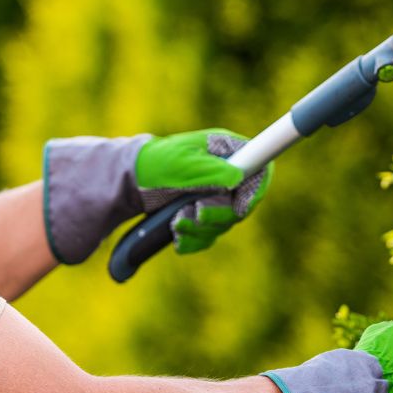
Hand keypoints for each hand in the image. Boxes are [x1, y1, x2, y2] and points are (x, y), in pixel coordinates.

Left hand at [135, 128, 273, 253]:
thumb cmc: (156, 164)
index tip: (239, 207)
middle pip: (243, 205)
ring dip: (200, 228)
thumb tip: (239, 179)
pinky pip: (209, 236)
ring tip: (176, 221)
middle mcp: (227, 175)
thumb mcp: (182, 163)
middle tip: (196, 212)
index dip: (256, 191)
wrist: (132, 182)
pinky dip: (193, 239)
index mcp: (227, 153)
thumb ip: (212, 170)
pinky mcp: (205, 216)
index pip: (260, 171)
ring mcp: (217, 197)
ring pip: (224, 224)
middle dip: (218, 214)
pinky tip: (176, 233)